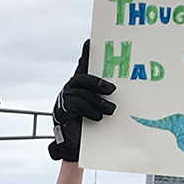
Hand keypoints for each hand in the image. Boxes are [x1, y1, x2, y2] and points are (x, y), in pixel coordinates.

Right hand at [48, 40, 116, 161]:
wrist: (76, 143)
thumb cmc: (91, 122)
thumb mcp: (102, 106)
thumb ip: (107, 94)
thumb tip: (121, 87)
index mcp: (80, 85)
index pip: (83, 66)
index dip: (86, 54)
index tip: (90, 41)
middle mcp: (70, 90)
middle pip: (81, 79)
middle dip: (98, 83)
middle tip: (113, 90)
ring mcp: (64, 100)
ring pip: (81, 95)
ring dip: (98, 102)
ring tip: (111, 110)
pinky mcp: (62, 112)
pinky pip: (76, 106)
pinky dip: (89, 111)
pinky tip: (98, 118)